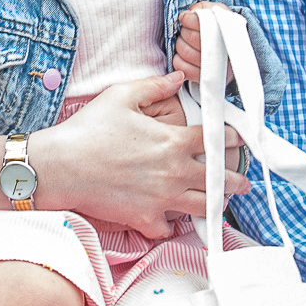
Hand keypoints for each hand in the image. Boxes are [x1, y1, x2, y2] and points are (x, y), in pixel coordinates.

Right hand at [32, 71, 247, 236]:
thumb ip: (155, 85)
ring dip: (215, 205)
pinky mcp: (144, 217)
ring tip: (222, 205)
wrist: (61, 166)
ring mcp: (161, 198)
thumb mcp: (122, 96)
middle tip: (243, 182)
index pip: (215, 140)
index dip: (230, 138)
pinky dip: (171, 226)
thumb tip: (178, 76)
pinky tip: (172, 221)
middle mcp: (174, 172)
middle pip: (218, 179)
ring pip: (202, 207)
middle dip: (235, 180)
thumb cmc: (89, 128)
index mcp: (173, 141)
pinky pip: (167, 229)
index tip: (237, 139)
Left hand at [174, 2, 231, 85]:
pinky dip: (179, 60)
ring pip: (185, 52)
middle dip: (185, 32)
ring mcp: (213, 67)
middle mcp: (222, 50)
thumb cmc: (219, 28)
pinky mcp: (203, 77)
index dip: (188, 20)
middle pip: (191, 37)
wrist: (232, 51)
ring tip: (187, 43)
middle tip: (187, 31)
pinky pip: (182, 68)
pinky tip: (185, 56)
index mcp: (226, 30)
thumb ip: (201, 9)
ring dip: (181, 45)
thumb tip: (185, 16)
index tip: (185, 18)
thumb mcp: (215, 12)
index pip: (201, 23)